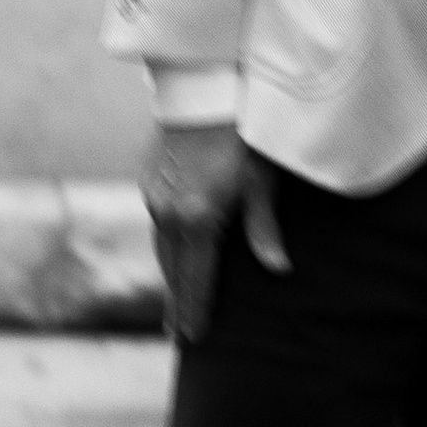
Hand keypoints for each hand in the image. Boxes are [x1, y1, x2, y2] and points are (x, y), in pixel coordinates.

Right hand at [140, 120, 288, 344]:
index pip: (196, 278)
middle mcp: (170, 213)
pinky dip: (166, 246)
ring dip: (170, 276)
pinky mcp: (148, 180)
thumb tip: (278, 269)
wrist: (203, 88)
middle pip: (173, 270)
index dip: (196, 310)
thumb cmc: (244, 134)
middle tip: (179, 334)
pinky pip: (157, 224)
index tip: (193, 338)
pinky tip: (172, 255)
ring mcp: (155, 197)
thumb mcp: (262, 181)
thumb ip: (264, 228)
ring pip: (162, 248)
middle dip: (178, 303)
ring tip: (176, 303)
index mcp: (199, 219)